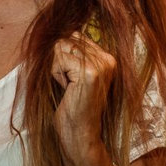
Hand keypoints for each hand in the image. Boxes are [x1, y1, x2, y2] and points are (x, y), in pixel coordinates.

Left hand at [50, 34, 116, 165]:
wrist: (80, 133)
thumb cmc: (74, 105)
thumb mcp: (77, 75)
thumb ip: (77, 54)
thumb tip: (69, 32)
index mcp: (108, 58)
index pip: (75, 36)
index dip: (66, 58)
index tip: (74, 79)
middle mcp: (108, 59)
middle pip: (67, 40)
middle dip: (61, 63)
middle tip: (71, 85)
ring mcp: (100, 65)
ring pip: (61, 48)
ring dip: (58, 69)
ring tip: (70, 87)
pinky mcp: (88, 72)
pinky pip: (59, 60)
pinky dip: (56, 75)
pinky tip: (68, 90)